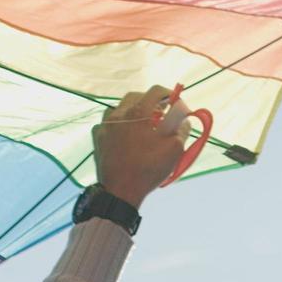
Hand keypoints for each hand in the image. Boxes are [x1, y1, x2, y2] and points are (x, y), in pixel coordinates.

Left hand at [91, 85, 189, 206]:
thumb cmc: (149, 168)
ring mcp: (105, 124)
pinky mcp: (97, 137)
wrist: (120, 190)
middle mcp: (119, 113)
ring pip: (120, 108)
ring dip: (133, 111)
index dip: (169, 94)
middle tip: (161, 113)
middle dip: (151, 101)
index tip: (176, 102)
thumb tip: (184, 120)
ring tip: (142, 124)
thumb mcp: (175, 149)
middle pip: (136, 96)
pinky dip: (119, 124)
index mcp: (138, 112)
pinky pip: (109, 123)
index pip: (156, 91)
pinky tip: (125, 135)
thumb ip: (182, 129)